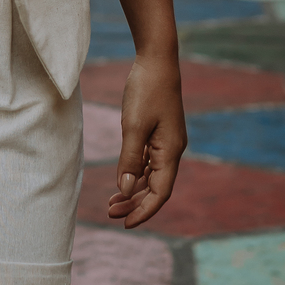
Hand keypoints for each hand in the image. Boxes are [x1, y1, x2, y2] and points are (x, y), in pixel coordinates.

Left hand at [107, 51, 186, 228]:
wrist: (157, 59)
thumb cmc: (146, 90)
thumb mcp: (133, 125)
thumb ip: (130, 159)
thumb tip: (126, 189)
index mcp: (171, 151)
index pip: (160, 193)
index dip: (144, 211)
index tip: (125, 224)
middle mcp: (173, 149)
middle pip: (156, 187)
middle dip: (135, 204)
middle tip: (111, 213)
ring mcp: (168, 141)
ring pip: (152, 175)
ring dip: (134, 189)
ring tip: (112, 201)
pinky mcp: (160, 132)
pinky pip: (150, 161)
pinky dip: (137, 172)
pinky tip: (123, 177)